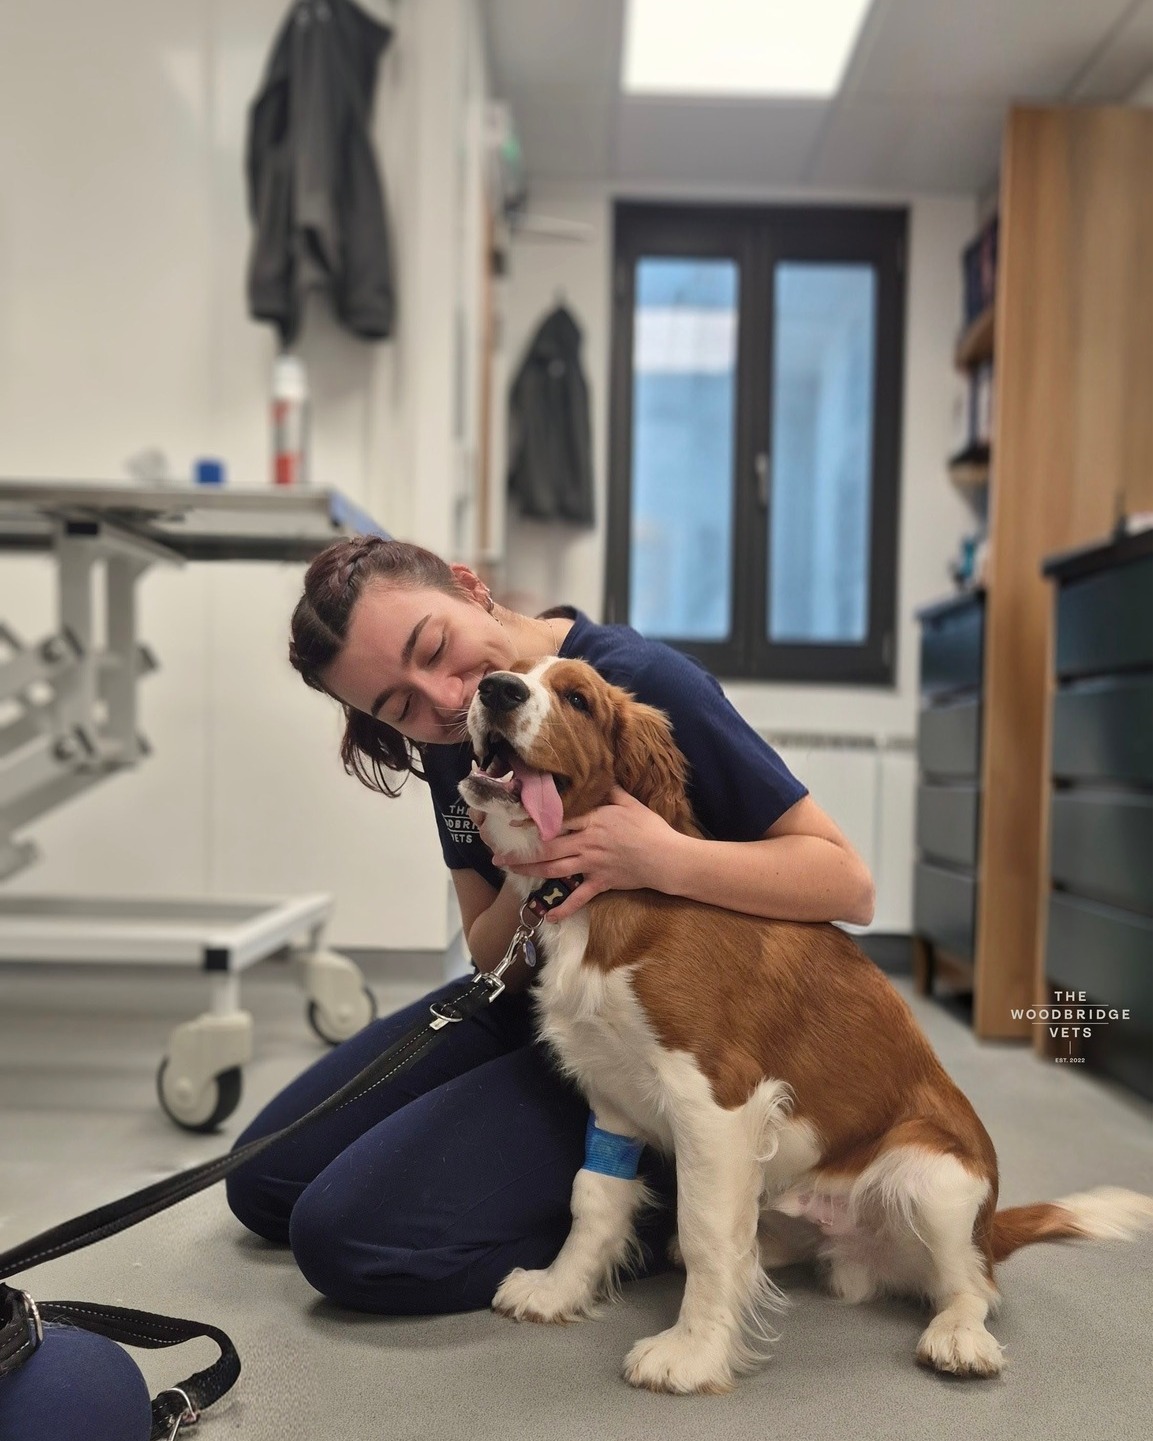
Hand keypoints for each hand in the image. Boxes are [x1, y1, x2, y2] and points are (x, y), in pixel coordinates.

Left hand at [490, 786, 684, 921]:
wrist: (666, 857)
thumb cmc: (650, 828)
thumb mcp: (630, 803)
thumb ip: (610, 791)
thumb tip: (598, 777)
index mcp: (592, 821)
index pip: (556, 821)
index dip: (532, 822)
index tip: (512, 823)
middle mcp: (587, 843)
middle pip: (547, 848)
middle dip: (521, 852)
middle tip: (499, 856)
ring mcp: (592, 865)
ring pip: (554, 870)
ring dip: (530, 872)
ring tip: (511, 873)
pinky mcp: (600, 883)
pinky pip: (579, 898)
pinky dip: (563, 908)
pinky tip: (547, 915)